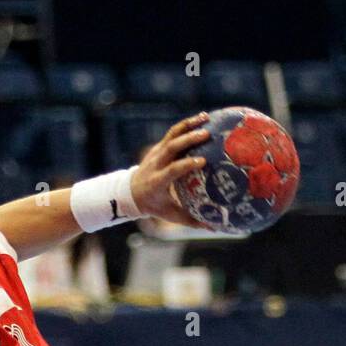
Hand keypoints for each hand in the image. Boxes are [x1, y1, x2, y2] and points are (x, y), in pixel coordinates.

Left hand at [130, 113, 211, 228]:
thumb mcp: (171, 215)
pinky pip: (173, 132)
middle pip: (171, 147)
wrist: (131, 191)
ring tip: (206, 118)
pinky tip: (202, 118)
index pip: (172, 170)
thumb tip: (215, 228)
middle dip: (188, 139)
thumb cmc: (154, 205)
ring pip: (171, 135)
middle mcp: (156, 163)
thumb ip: (192, 221)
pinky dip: (186, 124)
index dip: (186, 164)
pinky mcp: (160, 146)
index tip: (202, 161)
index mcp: (158, 181)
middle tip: (206, 134)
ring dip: (188, 125)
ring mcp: (157, 152)